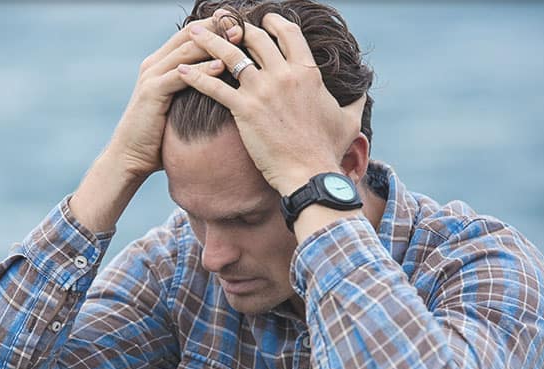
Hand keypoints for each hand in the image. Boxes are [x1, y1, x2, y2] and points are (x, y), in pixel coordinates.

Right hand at [105, 15, 238, 179]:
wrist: (130, 156)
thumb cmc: (159, 137)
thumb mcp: (179, 108)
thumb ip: (195, 92)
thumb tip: (225, 90)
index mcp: (162, 63)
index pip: (191, 34)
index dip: (215, 26)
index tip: (241, 24)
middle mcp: (155, 64)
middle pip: (189, 34)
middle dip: (216, 28)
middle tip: (243, 24)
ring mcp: (152, 76)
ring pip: (186, 50)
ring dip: (213, 43)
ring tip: (238, 39)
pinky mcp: (152, 92)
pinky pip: (180, 76)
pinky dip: (202, 69)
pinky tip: (222, 66)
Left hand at [179, 13, 365, 194]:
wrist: (310, 173)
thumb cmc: (328, 150)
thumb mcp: (349, 121)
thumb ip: (355, 101)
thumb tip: (363, 91)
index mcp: (308, 72)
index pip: (288, 34)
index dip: (273, 22)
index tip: (262, 20)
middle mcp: (284, 74)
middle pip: (255, 38)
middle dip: (237, 28)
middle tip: (222, 24)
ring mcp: (263, 90)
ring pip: (230, 55)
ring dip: (208, 41)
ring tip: (193, 33)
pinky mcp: (244, 109)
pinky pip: (214, 87)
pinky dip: (195, 77)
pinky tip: (180, 72)